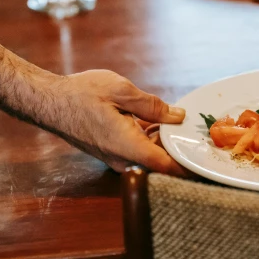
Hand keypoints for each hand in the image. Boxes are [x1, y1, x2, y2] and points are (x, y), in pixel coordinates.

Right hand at [47, 69, 187, 175]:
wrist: (49, 102)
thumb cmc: (81, 94)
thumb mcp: (122, 91)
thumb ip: (153, 105)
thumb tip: (178, 116)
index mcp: (128, 146)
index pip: (168, 167)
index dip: (190, 167)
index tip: (208, 163)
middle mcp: (123, 159)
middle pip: (161, 163)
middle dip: (180, 149)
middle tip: (199, 133)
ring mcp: (115, 159)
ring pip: (150, 157)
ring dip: (164, 142)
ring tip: (178, 121)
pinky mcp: (111, 153)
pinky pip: (138, 152)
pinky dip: (150, 140)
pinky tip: (154, 121)